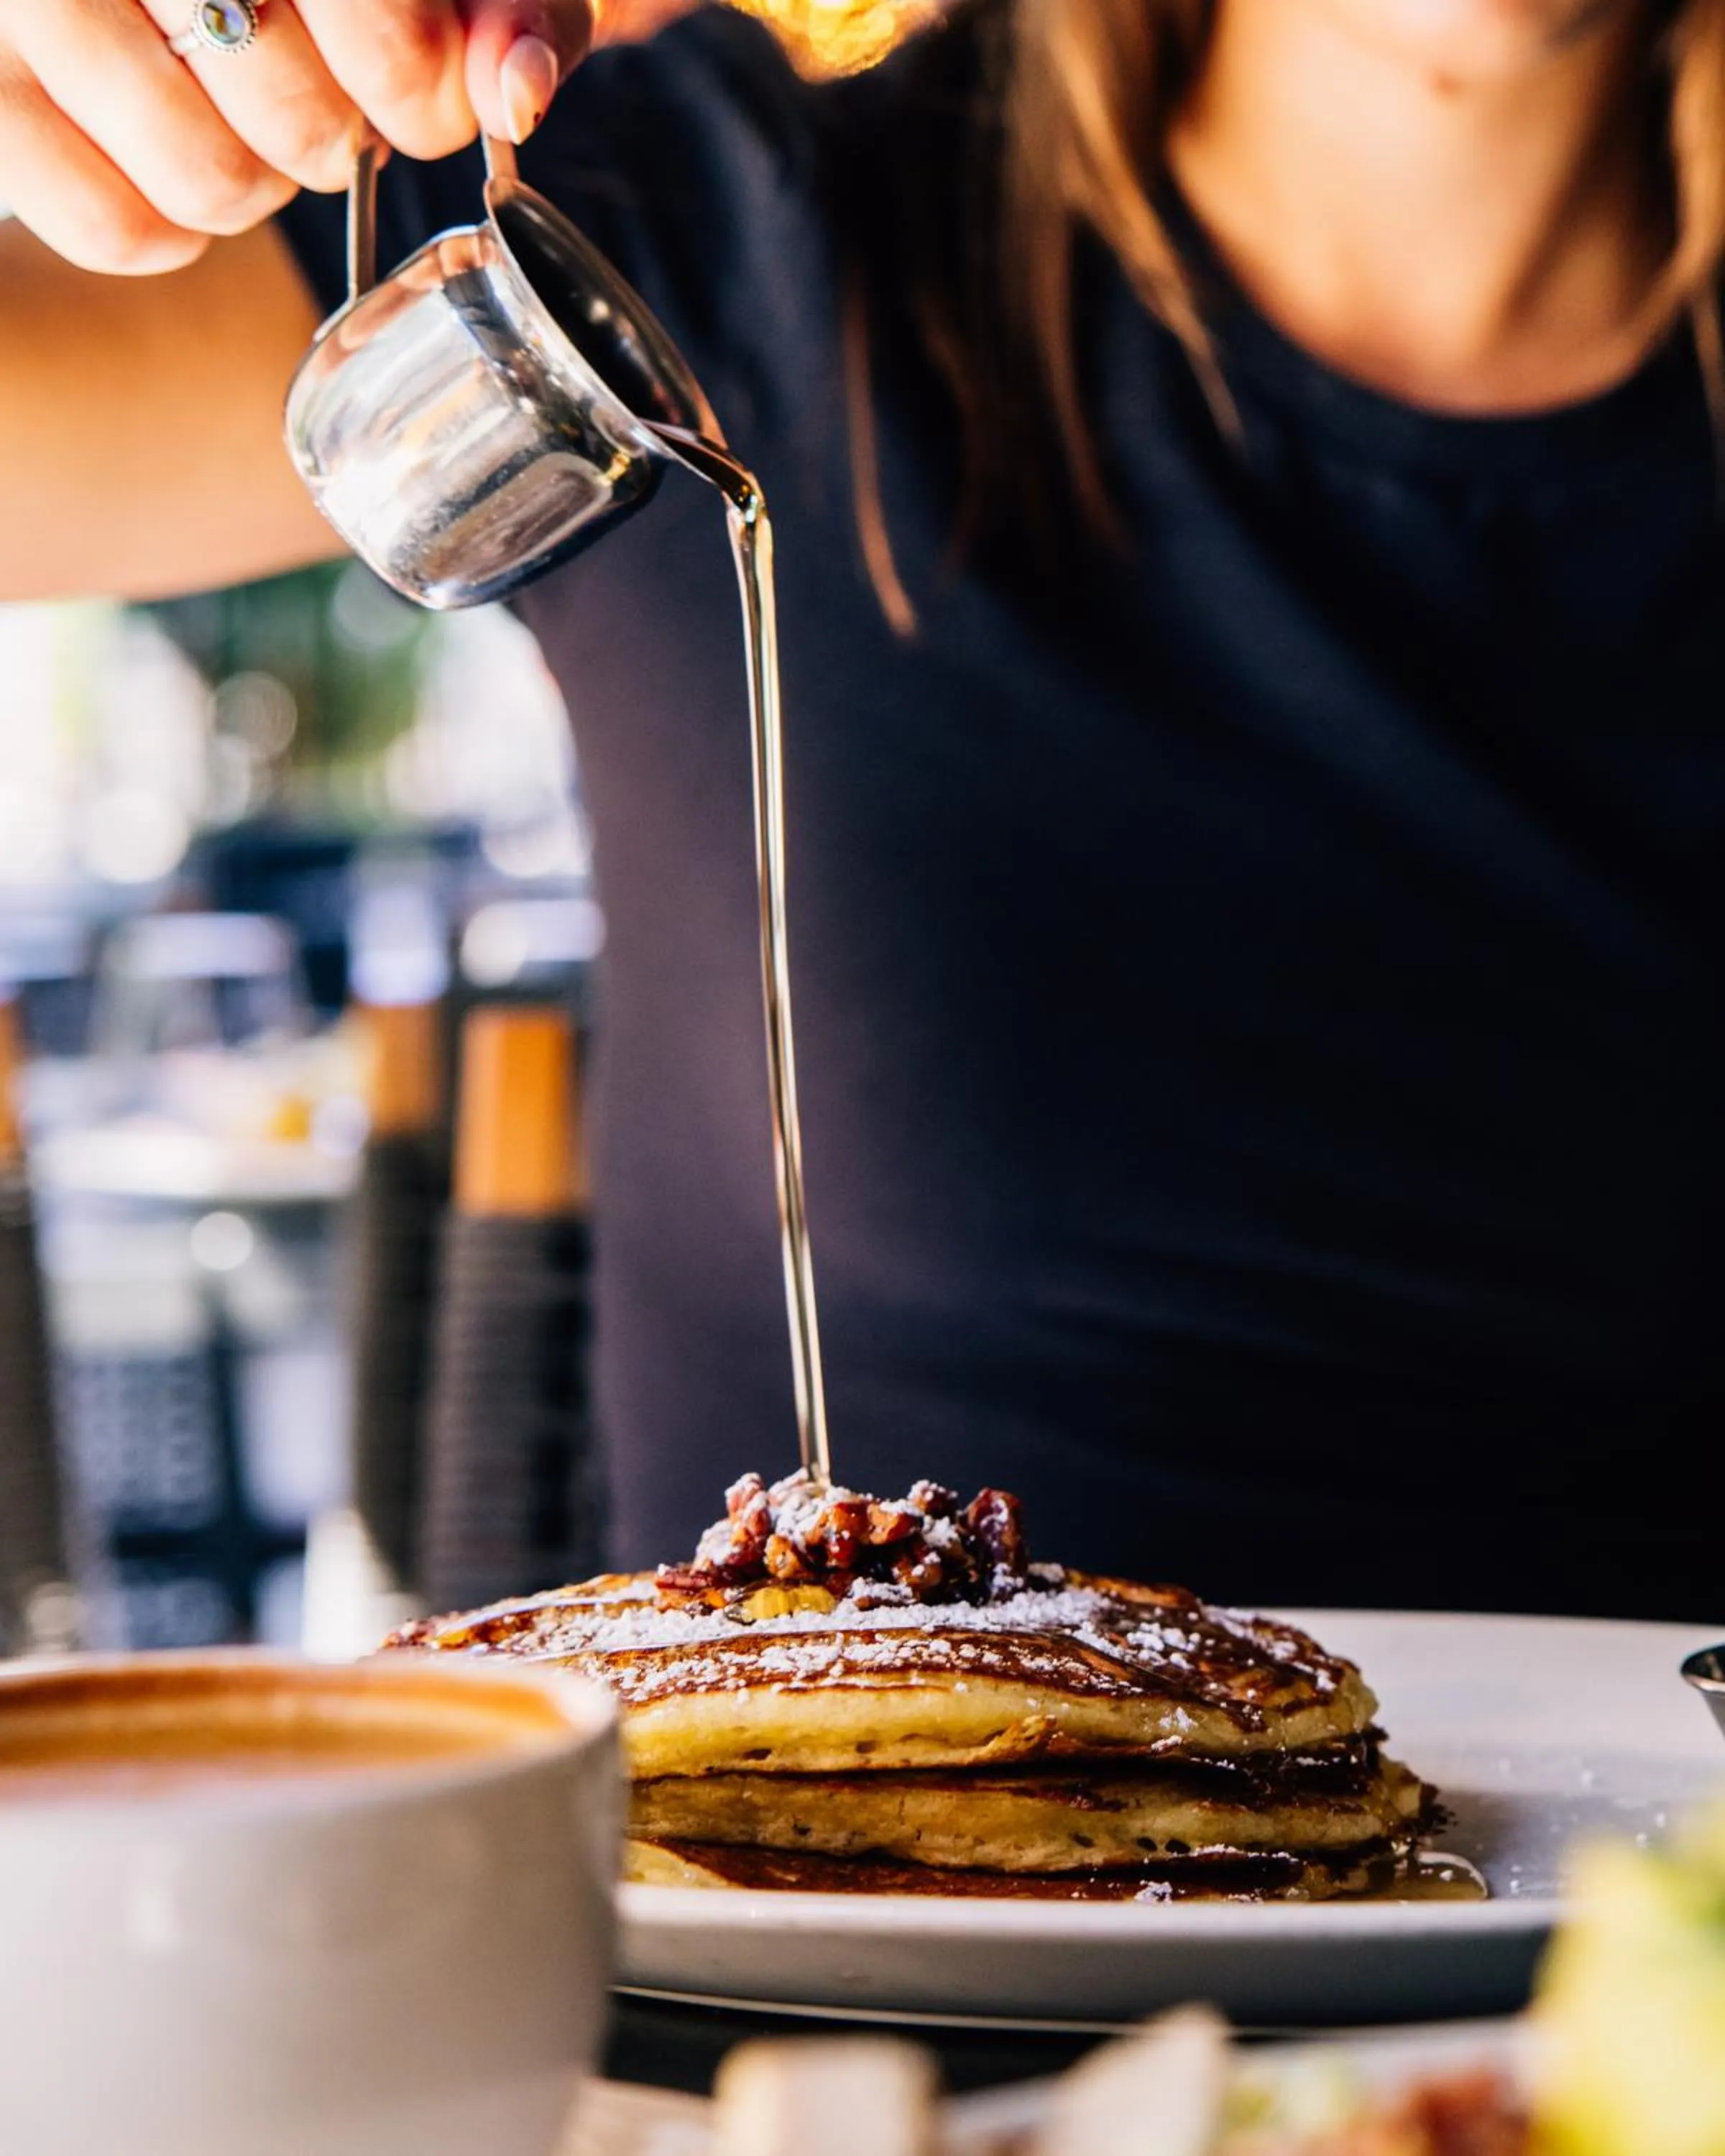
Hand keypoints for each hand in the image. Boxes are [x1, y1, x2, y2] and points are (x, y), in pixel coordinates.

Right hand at [0, 0, 597, 274]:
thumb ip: (520, 5)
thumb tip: (513, 92)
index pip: (378, 32)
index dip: (417, 86)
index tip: (418, 82)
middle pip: (293, 115)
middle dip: (335, 137)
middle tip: (319, 98)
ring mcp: (35, 5)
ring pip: (206, 180)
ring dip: (257, 187)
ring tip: (245, 125)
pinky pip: (108, 227)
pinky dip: (167, 235)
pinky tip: (179, 168)